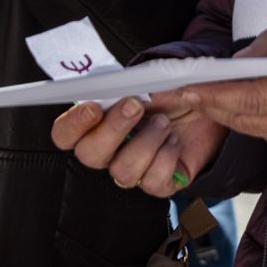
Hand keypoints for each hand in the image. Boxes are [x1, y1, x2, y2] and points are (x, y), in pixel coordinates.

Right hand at [51, 95, 226, 197]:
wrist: (202, 109)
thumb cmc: (167, 95)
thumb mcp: (143, 82)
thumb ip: (121, 86)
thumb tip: (111, 86)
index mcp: (95, 124)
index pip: (64, 134)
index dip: (72, 124)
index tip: (93, 106)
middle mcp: (108, 150)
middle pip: (89, 155)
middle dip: (113, 130)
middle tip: (135, 106)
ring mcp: (132, 169)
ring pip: (122, 171)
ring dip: (146, 142)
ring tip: (164, 122)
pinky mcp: (157, 183)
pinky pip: (153, 182)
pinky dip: (167, 157)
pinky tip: (174, 140)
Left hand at [174, 24, 266, 154]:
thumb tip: (235, 62)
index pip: (251, 97)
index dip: (215, 95)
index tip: (187, 89)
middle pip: (249, 120)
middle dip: (214, 108)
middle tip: (186, 94)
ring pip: (262, 132)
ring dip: (234, 117)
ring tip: (209, 99)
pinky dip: (261, 123)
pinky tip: (248, 108)